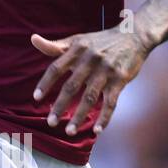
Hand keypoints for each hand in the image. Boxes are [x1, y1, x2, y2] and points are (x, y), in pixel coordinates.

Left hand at [31, 23, 152, 135]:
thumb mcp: (78, 40)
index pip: (56, 68)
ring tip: (69, 132)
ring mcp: (106, 70)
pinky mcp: (120, 79)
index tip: (36, 98)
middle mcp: (90, 60)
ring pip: (90, 98)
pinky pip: (111, 102)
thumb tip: (33, 39)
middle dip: (60, 106)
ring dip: (79, 116)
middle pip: (71, 86)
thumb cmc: (101, 41)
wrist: (134, 35)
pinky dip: (104, 117)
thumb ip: (55, 45)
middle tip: (51, 122)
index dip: (45, 83)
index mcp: (77, 50)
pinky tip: (97, 131)